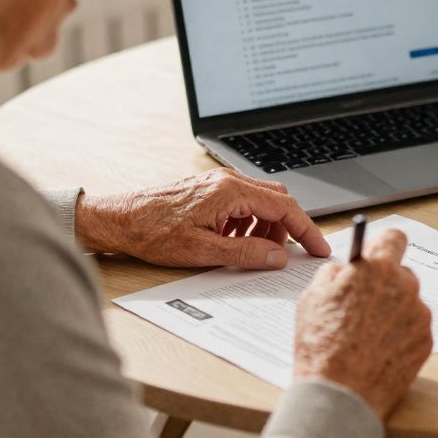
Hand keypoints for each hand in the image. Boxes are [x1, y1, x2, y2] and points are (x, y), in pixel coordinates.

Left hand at [74, 168, 329, 268]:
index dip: (306, 229)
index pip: (284, 208)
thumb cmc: (152, 232)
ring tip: (250, 251)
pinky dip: (249, 223)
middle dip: (287, 228)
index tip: (319, 247)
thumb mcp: (202, 251)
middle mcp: (227, 180)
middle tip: (286, 255)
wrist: (119, 219)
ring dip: (265, 227)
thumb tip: (277, 257)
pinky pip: (243, 203)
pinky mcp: (210, 188)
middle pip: (277, 200)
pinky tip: (233, 241)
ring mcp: (218, 182)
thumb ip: (245, 253)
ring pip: (261, 202)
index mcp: (230, 191)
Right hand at [293, 229, 432, 418]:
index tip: (377, 255)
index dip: (383, 246)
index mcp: (376, 269)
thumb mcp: (312, 298)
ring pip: (409, 302)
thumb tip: (344, 269)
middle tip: (364, 304)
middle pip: (401, 273)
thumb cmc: (321, 347)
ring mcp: (419, 315)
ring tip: (368, 335)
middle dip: (385, 284)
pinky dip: (401, 335)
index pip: (394, 238)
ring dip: (394, 311)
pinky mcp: (426, 341)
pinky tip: (379, 350)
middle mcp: (404, 286)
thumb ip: (333, 274)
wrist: (338, 395)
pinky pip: (415, 328)